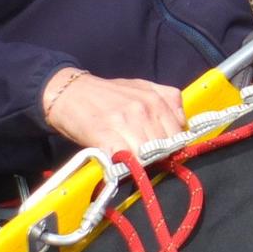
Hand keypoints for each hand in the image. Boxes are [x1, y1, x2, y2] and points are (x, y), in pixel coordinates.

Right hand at [42, 67, 185, 152]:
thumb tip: (183, 124)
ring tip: (130, 157)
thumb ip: (166, 101)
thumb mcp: (143, 87)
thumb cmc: (107, 94)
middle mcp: (144, 109)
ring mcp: (125, 122)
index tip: (161, 151)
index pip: (179, 134)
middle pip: (165, 148)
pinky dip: (125, 164)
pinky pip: (125, 158)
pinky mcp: (105, 135)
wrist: (69, 93)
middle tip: (143, 155)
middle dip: (157, 156)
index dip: (171, 146)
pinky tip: (120, 160)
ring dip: (141, 162)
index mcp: (156, 98)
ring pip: (148, 156)